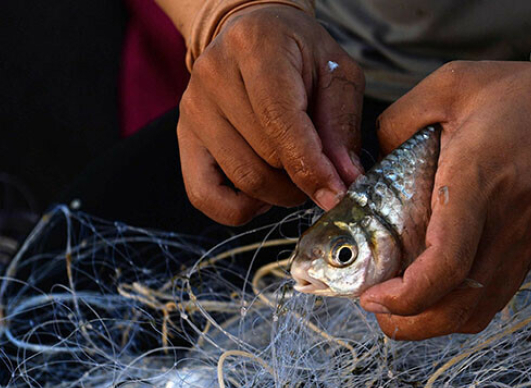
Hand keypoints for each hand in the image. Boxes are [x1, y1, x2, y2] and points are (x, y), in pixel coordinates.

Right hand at [178, 5, 364, 225]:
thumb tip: (345, 179)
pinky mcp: (185, 136)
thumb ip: (342, 125)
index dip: (311, 166)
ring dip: (279, 193)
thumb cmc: (300, 55)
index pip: (280, 122)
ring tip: (296, 175)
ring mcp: (194, 108)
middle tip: (322, 172)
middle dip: (302, 179)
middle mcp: (214, 75)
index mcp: (255, 47)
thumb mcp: (336, 74)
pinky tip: (261, 194)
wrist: (256, 36)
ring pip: (243, 180)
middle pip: (265, 158)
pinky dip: (240, 208)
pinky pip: (204, 196)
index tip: (336, 193)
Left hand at [359, 61, 530, 339]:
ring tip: (397, 304)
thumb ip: (397, 120)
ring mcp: (518, 247)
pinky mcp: (527, 254)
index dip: (405, 294)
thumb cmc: (524, 97)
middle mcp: (499, 227)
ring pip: (473, 315)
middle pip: (455, 309)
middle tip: (374, 304)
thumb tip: (366, 160)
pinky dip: (454, 313)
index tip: (372, 293)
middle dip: (407, 323)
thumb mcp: (449, 86)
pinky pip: (489, 303)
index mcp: (476, 184)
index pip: (446, 263)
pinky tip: (432, 293)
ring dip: (428, 324)